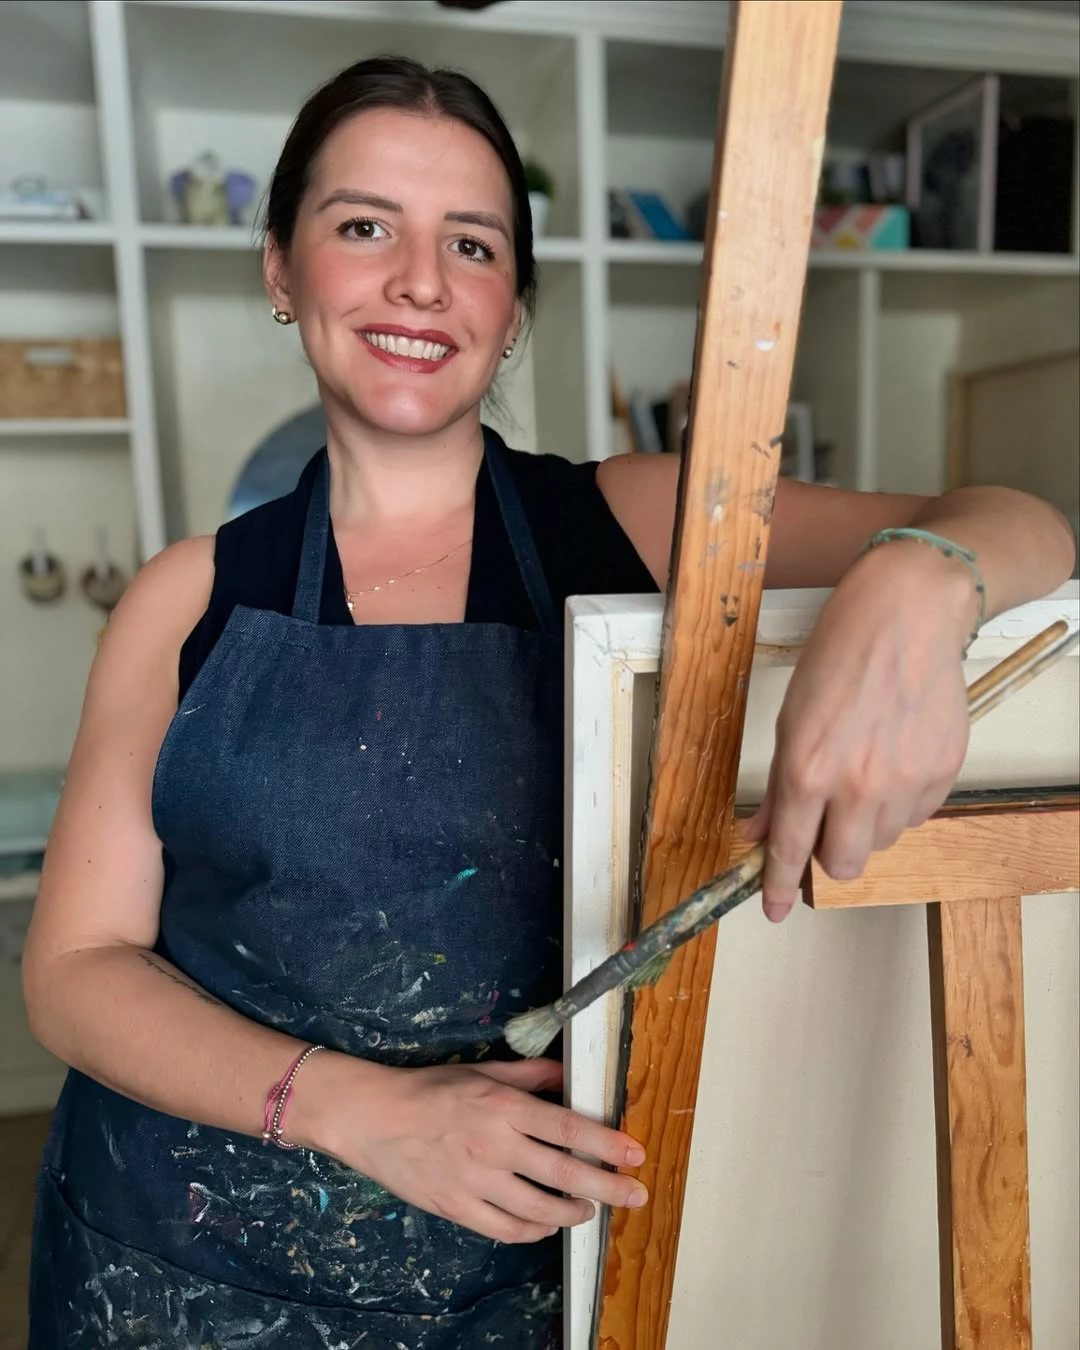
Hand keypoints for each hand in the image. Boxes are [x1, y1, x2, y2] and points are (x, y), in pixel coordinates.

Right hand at [315, 1056, 647, 1243]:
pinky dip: (534, 1231)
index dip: (607, 1143)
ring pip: (540, 1209)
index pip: (568, 1128)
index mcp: (503, 1107)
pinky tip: (547, 1225)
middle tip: (636, 1194)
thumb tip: (568, 1074)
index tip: (635, 1154)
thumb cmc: (430, 1089)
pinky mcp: (458, 1208)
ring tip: (589, 1209)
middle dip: (608, 1187)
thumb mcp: (483, 1070)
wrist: (373, 1117)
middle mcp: (494, 1146)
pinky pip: (507, 1229)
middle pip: (564, 1173)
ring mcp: (475, 1182)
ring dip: (573, 1213)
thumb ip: (530, 1074)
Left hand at [742, 541, 975, 920]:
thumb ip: (779, 786)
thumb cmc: (840, 655)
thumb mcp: (790, 719)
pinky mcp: (943, 773)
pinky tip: (894, 758)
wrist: (906, 615)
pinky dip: (902, 801)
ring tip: (865, 769)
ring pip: (883, 841)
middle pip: (845, 863)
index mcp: (809, 770)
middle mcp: (858, 785)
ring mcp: (905, 782)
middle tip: (827, 821)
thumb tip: (759, 833)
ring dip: (868, 822)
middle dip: (831, 852)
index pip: (792, 851)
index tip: (776, 910)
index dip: (780, 887)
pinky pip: (917, 814)